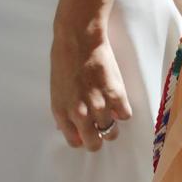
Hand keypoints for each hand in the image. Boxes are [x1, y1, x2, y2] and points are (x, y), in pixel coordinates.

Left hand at [50, 23, 130, 150]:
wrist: (79, 36)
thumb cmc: (64, 57)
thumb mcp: (56, 87)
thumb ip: (63, 110)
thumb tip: (66, 126)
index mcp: (62, 112)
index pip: (74, 141)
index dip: (81, 137)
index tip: (85, 130)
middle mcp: (80, 114)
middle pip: (94, 144)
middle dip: (97, 138)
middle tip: (99, 126)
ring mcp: (99, 106)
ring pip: (111, 133)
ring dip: (111, 123)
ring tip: (109, 111)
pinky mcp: (116, 96)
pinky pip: (125, 115)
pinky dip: (122, 109)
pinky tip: (116, 98)